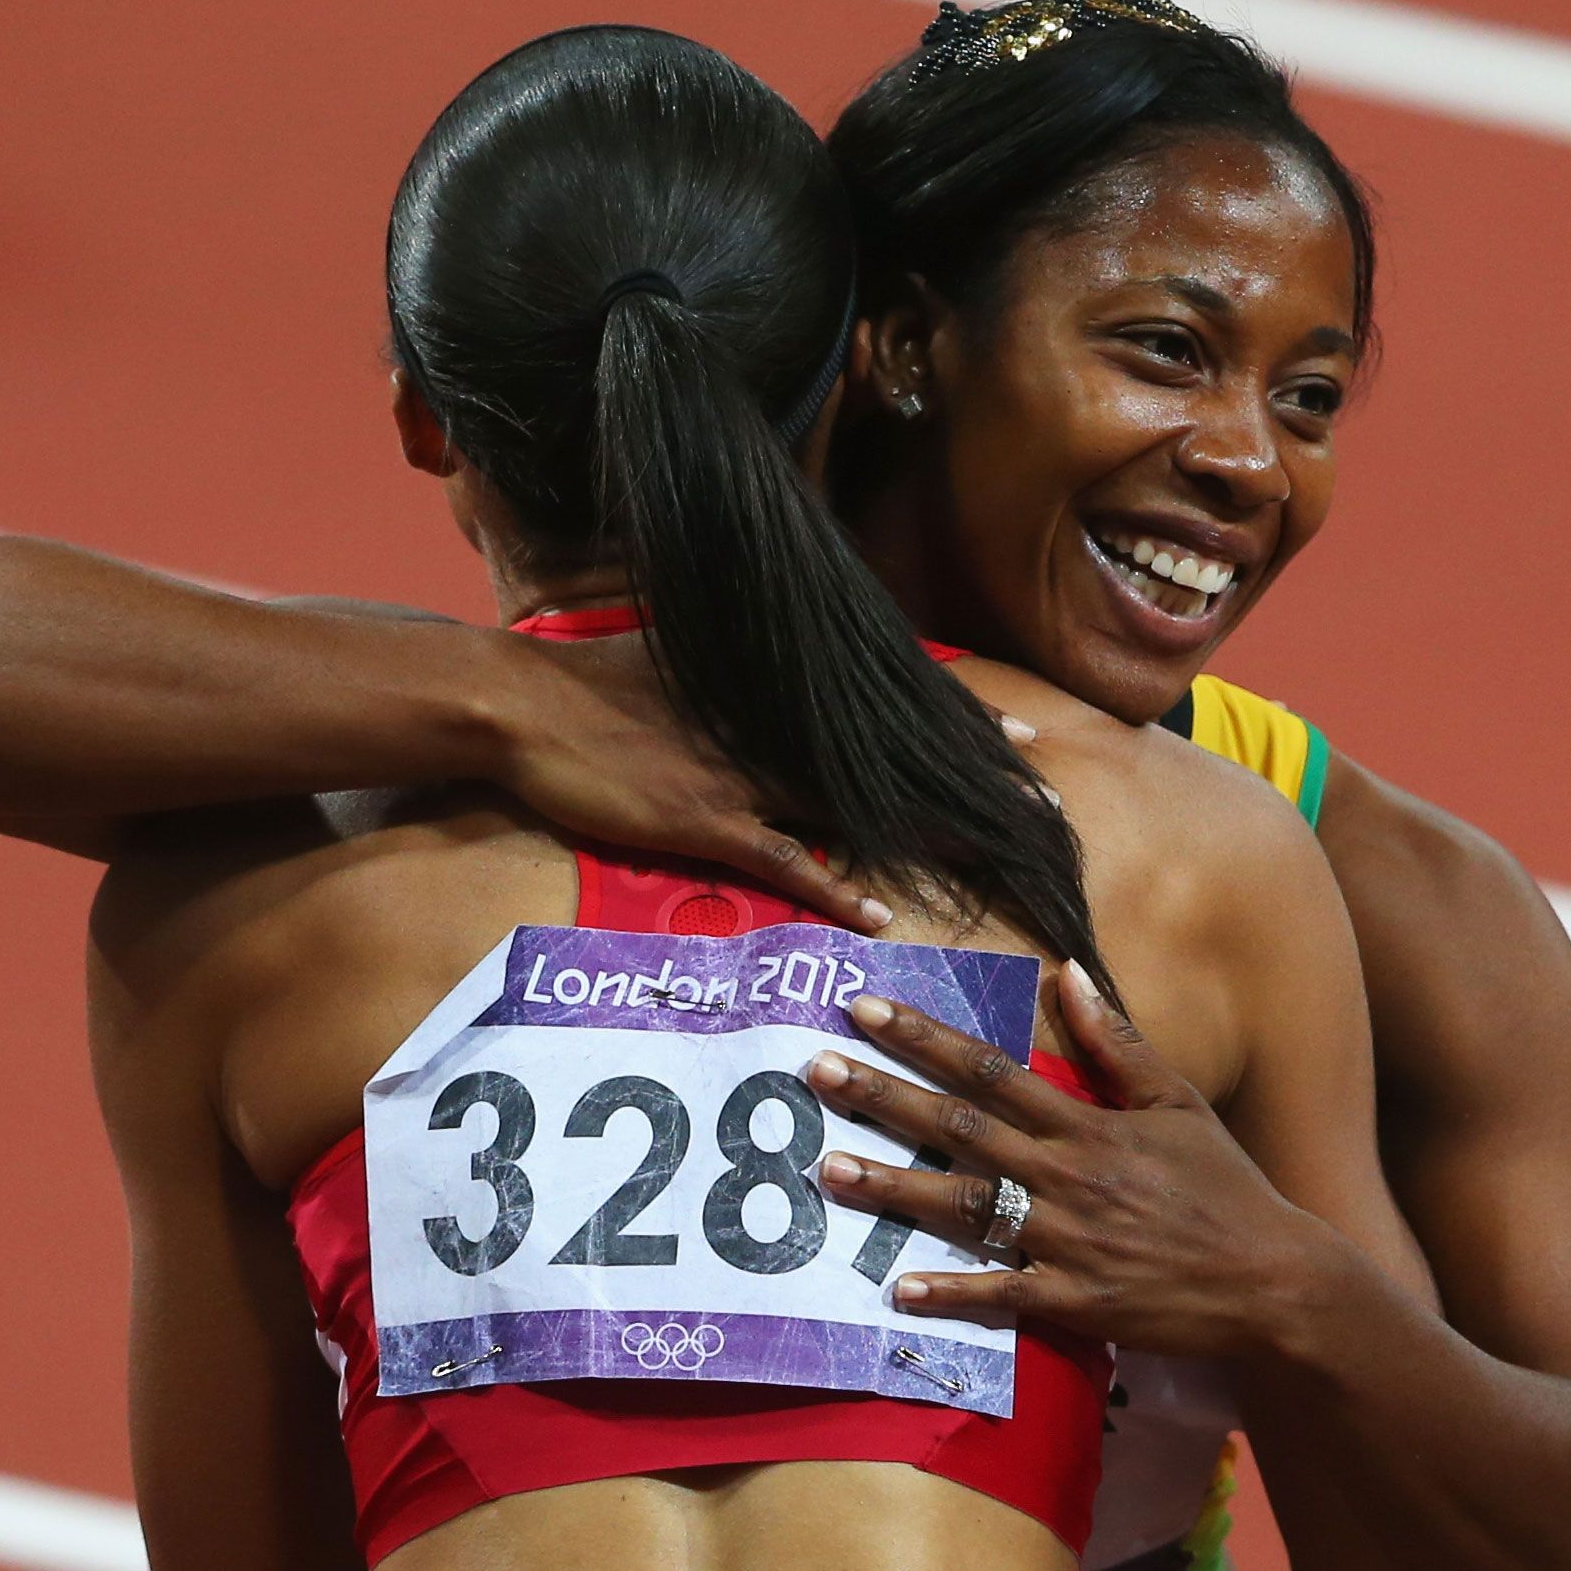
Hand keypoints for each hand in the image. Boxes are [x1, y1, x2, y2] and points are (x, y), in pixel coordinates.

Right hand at [487, 630, 1034, 933]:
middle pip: (893, 758)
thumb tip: (778, 668)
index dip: (960, 720)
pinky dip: (830, 887)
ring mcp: (742, 776)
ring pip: (856, 808)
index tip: (1023, 734)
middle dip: (971, 782)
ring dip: (926, 833)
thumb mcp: (685, 656)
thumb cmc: (596, 677)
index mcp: (778, 694)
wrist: (527, 700)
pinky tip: (875, 913)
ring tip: (993, 855)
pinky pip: (782, 859)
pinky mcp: (703, 820)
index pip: (888, 704)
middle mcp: (775, 732)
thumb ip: (742, 673)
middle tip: (1043, 803)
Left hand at [809, 962, 1328, 1356]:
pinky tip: (897, 1290)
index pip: (990, 1068)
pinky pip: (1001, 1294)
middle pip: (960, 1127)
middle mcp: (1068, 1175)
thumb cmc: (1225, 1188)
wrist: (1274, 1280)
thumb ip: (1118, 1040)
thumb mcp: (1178, 1103)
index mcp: (1087, 1124)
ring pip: (966, 1206)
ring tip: (828, 1169)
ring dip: (893, 1189)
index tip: (865, 1009)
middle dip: (884, 1097)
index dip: (924, 1036)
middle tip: (816, 1070)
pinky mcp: (1075, 1301)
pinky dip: (950, 1292)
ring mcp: (1068, 1240)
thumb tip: (1069, 971)